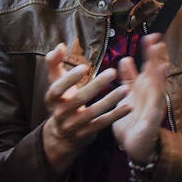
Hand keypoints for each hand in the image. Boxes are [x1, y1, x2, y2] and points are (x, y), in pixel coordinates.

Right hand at [39, 42, 127, 174]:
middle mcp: (61, 113)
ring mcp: (74, 125)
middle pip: (78, 100)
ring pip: (93, 113)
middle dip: (96, 86)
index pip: (57, 89)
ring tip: (125, 89)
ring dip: (110, 101)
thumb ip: (55, 63)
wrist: (61, 134)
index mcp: (52, 99)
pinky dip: (116, 115)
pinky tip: (128, 106)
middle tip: (112, 72)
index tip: (84, 67)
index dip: (69, 79)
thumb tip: (60, 46)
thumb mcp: (54, 83)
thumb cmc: (61, 100)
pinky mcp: (87, 133)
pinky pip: (102, 123)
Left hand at [112, 34, 168, 163]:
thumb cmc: (131, 121)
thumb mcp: (125, 96)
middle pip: (154, 70)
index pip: (147, 66)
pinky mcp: (153, 115)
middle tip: (155, 37)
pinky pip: (156, 99)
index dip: (149, 52)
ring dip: (158, 65)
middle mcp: (150, 93)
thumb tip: (125, 59)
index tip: (150, 37)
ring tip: (158, 50)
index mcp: (142, 88)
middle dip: (156, 54)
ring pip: (158, 81)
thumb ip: (127, 79)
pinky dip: (158, 86)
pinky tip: (159, 74)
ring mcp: (153, 103)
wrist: (134, 146)